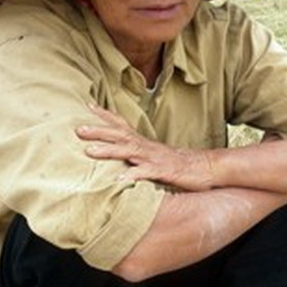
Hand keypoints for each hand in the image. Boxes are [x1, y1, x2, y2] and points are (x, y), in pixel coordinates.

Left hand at [76, 105, 215, 191]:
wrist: (208, 168)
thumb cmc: (180, 165)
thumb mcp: (156, 156)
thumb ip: (139, 154)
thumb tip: (124, 154)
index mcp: (144, 143)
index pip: (123, 125)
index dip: (105, 115)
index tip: (87, 105)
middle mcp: (147, 147)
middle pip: (121, 135)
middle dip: (99, 131)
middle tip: (78, 129)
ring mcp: (155, 158)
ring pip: (130, 151)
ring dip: (109, 150)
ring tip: (89, 151)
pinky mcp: (164, 171)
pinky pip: (146, 174)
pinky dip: (132, 175)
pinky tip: (118, 181)